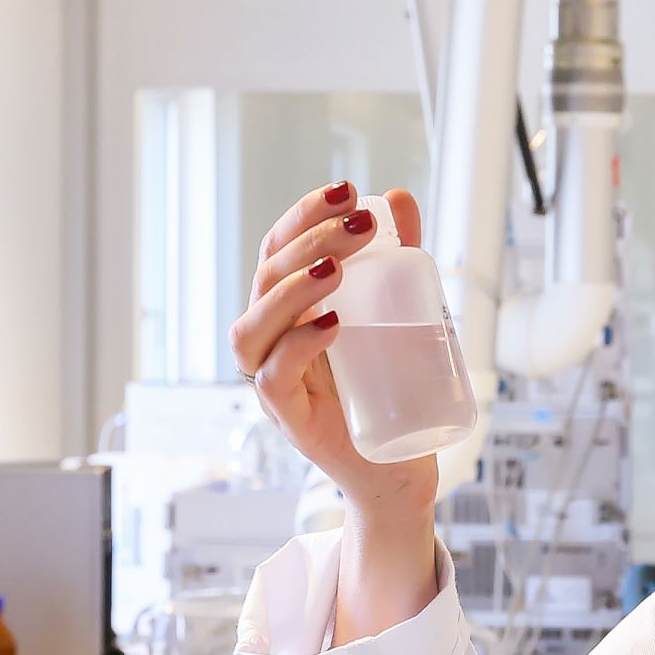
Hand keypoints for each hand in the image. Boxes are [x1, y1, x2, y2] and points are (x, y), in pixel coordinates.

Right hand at [230, 182, 438, 519]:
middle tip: (362, 225)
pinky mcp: (289, 418)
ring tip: (337, 268)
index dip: (305, 215)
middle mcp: (271, 338)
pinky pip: (273, 379)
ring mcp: (273, 379)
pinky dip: (297, 348)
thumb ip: (396, 257)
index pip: (280, 248)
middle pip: (267, 278)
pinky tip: (331, 326)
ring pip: (255, 328)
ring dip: (293, 291)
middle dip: (311, 242)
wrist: (399, 464)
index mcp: (290, 306)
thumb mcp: (397, 310)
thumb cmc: (389, 383)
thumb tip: (397, 196)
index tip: (346, 190)